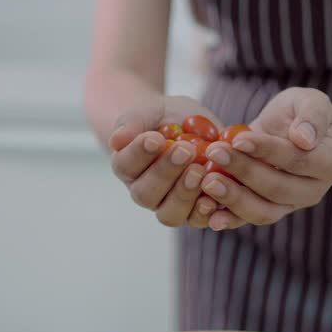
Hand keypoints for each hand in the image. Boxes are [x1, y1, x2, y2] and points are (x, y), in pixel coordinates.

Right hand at [108, 96, 245, 228]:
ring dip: (185, 193)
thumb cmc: (163, 118)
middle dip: (165, 172)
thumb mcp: (149, 112)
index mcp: (127, 167)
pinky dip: (206, 211)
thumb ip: (132, 123)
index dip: (139, 153)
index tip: (155, 138)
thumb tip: (116, 140)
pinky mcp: (195, 212)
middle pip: (147, 194)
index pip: (127, 165)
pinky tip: (215, 197)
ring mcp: (169, 205)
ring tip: (200, 170)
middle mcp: (145, 192)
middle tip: (185, 151)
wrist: (190, 127)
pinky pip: (198, 219)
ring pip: (170, 213)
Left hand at [193, 87, 331, 229]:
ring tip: (207, 182)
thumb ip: (312, 114)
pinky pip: (248, 219)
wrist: (292, 133)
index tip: (238, 139)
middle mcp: (313, 190)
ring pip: (263, 211)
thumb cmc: (300, 113)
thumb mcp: (310, 101)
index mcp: (329, 163)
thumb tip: (304, 138)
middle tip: (214, 153)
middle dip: (244, 171)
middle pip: (277, 188)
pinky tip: (207, 213)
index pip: (297, 160)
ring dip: (233, 199)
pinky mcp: (269, 211)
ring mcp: (291, 205)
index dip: (267, 151)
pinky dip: (228, 218)